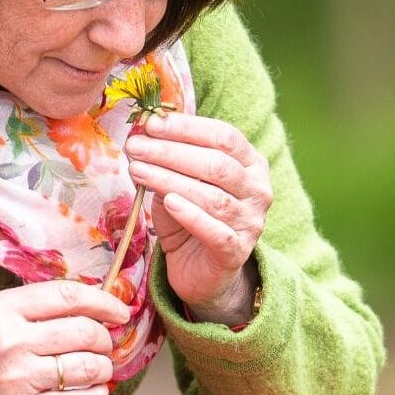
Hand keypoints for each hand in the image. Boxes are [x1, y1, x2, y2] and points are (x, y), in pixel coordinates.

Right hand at [0, 278, 130, 394]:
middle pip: (86, 331)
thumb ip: (24, 311)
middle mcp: (12, 340)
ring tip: (97, 370)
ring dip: (104, 369)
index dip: (104, 301)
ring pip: (89, 367)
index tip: (119, 310)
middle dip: (105, 339)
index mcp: (0, 310)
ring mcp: (20, 378)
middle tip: (104, 345)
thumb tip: (81, 307)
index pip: (67, 296)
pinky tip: (92, 393)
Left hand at [126, 111, 271, 322]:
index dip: (187, 128)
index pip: (224, 136)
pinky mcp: (237, 252)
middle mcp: (259, 191)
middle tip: (135, 147)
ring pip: (213, 197)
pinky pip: (214, 231)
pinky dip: (190, 214)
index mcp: (252, 164)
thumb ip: (170, 162)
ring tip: (137, 170)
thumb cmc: (190, 219)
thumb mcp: (180, 183)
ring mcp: (251, 223)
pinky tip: (169, 201)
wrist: (200, 271)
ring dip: (170, 179)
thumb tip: (143, 136)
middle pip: (217, 164)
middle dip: (171, 152)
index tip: (151, 123)